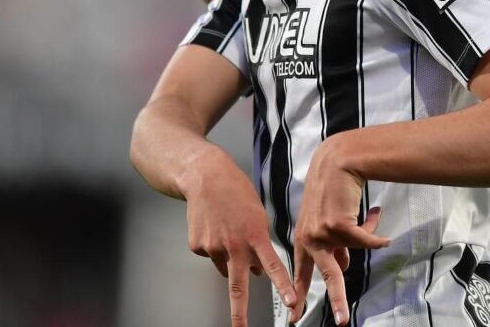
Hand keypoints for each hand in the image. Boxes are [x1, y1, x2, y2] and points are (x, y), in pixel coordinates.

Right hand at [183, 147, 298, 325]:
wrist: (205, 176)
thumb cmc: (236, 192)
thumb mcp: (258, 215)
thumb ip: (260, 245)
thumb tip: (256, 272)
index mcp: (254, 235)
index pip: (273, 266)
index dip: (283, 287)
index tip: (292, 303)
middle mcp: (234, 245)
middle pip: (238, 286)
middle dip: (240, 313)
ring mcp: (213, 247)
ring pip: (226, 268)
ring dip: (231, 260)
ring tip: (230, 231)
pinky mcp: (197, 246)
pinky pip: (210, 256)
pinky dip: (215, 247)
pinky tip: (215, 227)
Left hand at [292, 138, 389, 324]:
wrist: (336, 163)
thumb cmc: (332, 189)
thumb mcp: (327, 220)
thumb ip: (333, 244)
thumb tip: (344, 265)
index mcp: (303, 238)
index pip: (300, 272)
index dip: (297, 295)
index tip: (293, 316)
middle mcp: (309, 237)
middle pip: (327, 275)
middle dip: (337, 299)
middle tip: (342, 320)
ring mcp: (323, 232)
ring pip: (353, 252)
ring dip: (368, 239)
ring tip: (377, 231)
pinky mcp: (337, 225)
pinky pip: (365, 240)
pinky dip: (375, 234)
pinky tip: (378, 219)